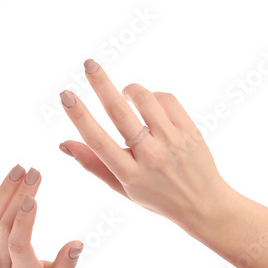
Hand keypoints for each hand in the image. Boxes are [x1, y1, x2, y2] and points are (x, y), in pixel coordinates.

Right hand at [58, 60, 232, 232]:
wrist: (203, 204)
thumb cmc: (157, 195)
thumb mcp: (123, 188)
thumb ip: (94, 165)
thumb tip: (64, 143)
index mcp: (130, 174)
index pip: (99, 142)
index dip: (79, 117)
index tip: (65, 96)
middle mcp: (150, 157)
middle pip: (120, 113)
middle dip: (101, 85)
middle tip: (89, 64)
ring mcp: (172, 142)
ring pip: (145, 100)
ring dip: (130, 90)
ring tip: (125, 95)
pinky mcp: (189, 131)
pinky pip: (167, 100)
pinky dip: (154, 97)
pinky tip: (150, 105)